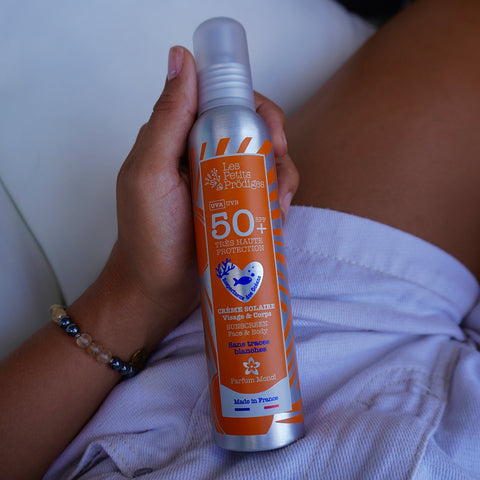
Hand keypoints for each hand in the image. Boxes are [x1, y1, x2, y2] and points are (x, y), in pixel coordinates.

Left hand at [69, 46, 298, 353]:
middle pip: (252, 129)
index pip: (223, 101)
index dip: (254, 106)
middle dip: (274, 142)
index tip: (271, 130)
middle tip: (280, 165)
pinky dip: (279, 197)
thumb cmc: (149, 234)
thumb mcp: (150, 173)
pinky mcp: (237, 209)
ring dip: (281, 174)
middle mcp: (203, 155)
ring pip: (265, 161)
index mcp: (180, 137)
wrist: (158, 291)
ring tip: (279, 203)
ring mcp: (223, 183)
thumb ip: (167, 119)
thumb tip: (181, 56)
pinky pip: (267, 191)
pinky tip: (278, 215)